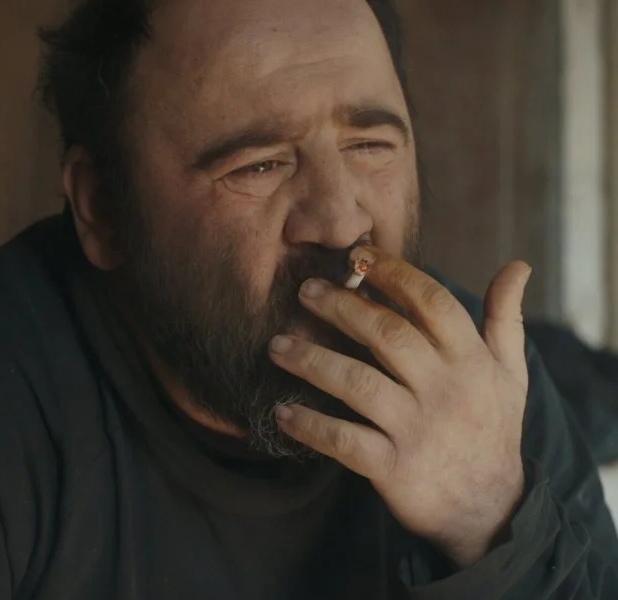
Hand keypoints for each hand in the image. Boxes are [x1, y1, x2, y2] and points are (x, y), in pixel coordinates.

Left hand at [269, 246, 531, 565]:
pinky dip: (311, 426)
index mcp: (471, 361)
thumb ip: (505, 318)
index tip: (358, 255)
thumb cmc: (493, 428)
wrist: (490, 508)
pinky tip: (283, 412)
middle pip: (387, 334)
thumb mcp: (511, 372)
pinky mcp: (393, 467)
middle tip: (305, 291)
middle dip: (342, 307)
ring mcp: (417, 428)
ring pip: (357, 383)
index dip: (394, 273)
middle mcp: (445, 389)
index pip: (431, 302)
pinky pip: (344, 440)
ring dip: (312, 361)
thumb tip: (517, 267)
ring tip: (276, 345)